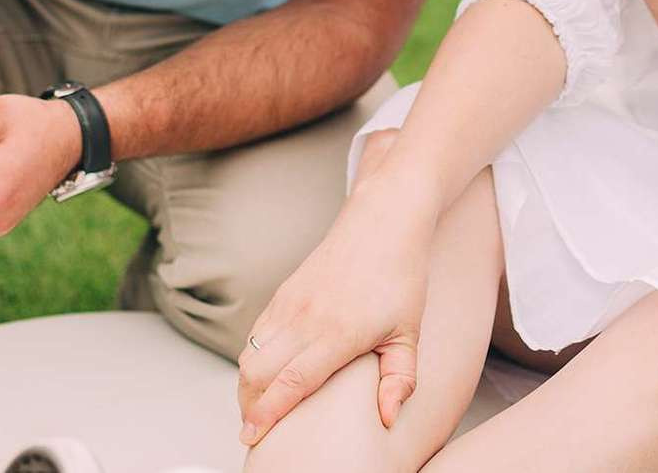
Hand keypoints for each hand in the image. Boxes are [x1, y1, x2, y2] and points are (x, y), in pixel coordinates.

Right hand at [235, 181, 439, 445]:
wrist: (383, 221)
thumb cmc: (401, 277)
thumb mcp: (409, 332)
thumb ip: (399, 378)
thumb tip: (387, 418)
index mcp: (339, 332)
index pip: (292, 380)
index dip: (268, 413)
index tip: (251, 436)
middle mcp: (308, 318)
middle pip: (257, 372)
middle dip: (249, 406)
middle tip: (255, 431)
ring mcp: (291, 303)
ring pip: (250, 352)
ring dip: (247, 384)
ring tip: (258, 408)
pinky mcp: (284, 292)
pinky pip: (256, 333)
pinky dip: (252, 358)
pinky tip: (265, 374)